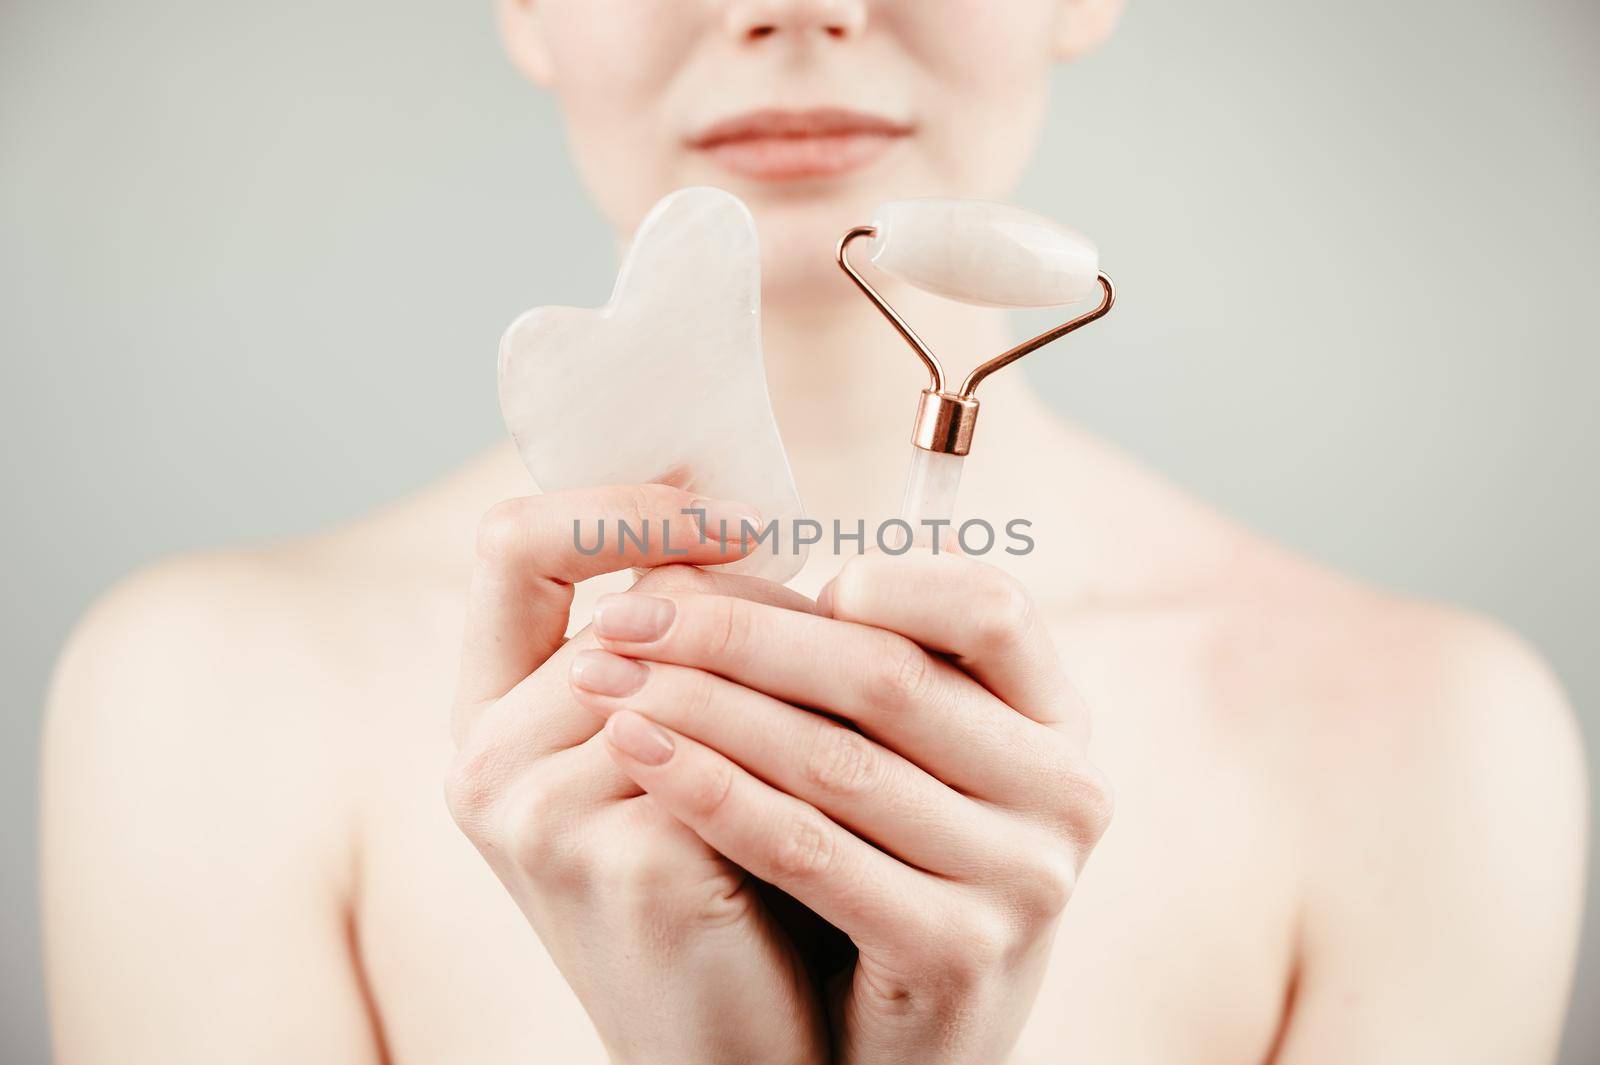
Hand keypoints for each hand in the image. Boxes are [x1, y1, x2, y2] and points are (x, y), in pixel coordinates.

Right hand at [445, 485, 828, 1064]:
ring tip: (887, 671)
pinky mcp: (634, 864)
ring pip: (706, 667)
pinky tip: (876, 745)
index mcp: (485, 717)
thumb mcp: (663, 759)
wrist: (730, 1048)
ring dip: (806, 662)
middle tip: (855, 607)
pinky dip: (819, 735)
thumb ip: (670, 657)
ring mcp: (548, 816)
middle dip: (765, 602)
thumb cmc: (710, 884)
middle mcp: (488, 762)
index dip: (624, 506)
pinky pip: (746, 749)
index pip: (513, 544)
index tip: (741, 517)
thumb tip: (740, 523)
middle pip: (647, 602)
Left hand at [567, 550, 1113, 1062]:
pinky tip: (638, 754)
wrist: (899, 1052)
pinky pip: (808, 849)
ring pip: (835, 760)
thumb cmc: (891, 871)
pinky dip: (712, 793)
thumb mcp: (915, 761)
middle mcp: (1063, 792)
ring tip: (608, 677)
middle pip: (888, 675)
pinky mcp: (958, 953)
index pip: (988, 605)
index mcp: (1057, 722)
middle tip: (626, 615)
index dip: (873, 575)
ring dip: (704, 707)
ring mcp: (1021, 879)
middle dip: (737, 635)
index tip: (753, 567)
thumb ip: (885, 665)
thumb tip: (801, 552)